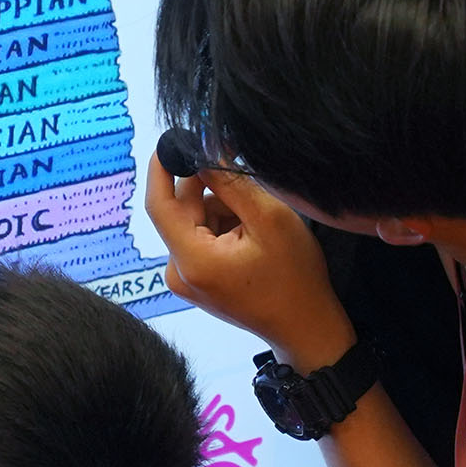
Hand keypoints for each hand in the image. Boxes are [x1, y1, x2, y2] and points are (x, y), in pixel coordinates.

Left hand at [142, 156, 356, 367]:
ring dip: (222, 211)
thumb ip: (231, 184)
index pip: (159, 204)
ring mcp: (187, 280)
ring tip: (259, 224)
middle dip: (212, 192)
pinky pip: (201, 238)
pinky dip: (223, 227)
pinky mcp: (198, 281)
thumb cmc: (295, 278)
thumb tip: (202, 151)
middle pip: (181, 211)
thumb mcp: (269, 219)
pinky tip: (253, 237)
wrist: (306, 328)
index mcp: (192, 260)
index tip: (173, 138)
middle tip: (250, 189)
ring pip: (194, 222)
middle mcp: (179, 273)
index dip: (162, 167)